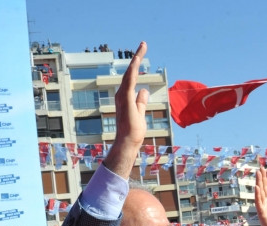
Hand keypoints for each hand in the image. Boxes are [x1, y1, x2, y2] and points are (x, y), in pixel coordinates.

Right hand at [104, 42, 148, 177]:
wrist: (128, 141)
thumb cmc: (133, 129)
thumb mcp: (140, 111)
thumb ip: (141, 100)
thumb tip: (144, 90)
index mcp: (126, 96)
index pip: (133, 77)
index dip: (137, 65)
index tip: (142, 54)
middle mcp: (122, 93)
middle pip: (130, 71)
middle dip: (137, 57)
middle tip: (144, 44)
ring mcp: (123, 96)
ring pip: (129, 74)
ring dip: (136, 60)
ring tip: (142, 47)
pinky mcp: (126, 99)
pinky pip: (129, 82)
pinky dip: (132, 70)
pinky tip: (136, 61)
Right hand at [254, 167, 266, 225]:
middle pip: (264, 187)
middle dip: (263, 177)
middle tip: (261, 167)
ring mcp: (264, 206)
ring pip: (261, 192)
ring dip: (259, 182)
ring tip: (258, 173)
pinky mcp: (262, 212)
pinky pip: (259, 202)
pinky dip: (258, 195)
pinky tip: (257, 187)